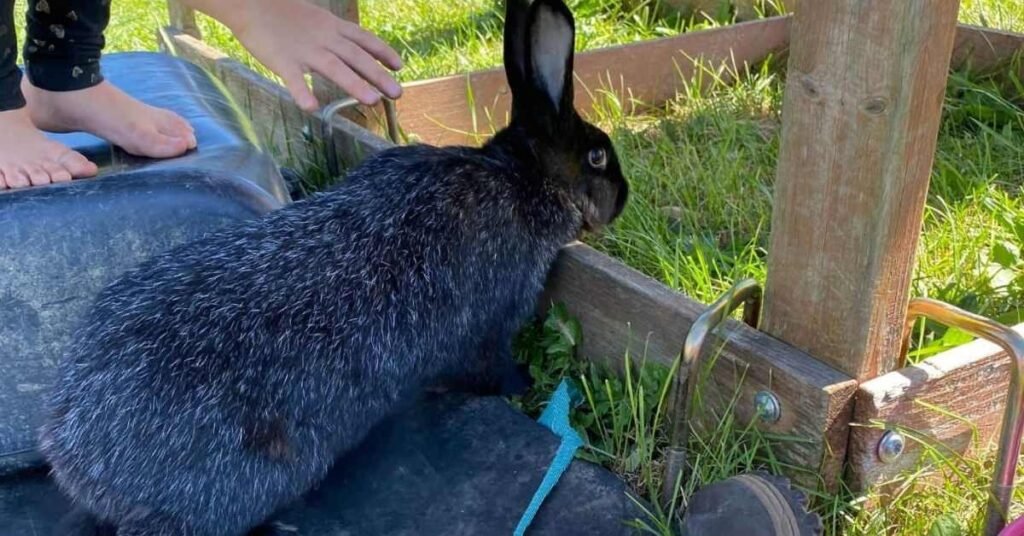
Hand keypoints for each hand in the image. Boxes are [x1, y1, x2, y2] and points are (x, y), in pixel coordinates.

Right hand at [210, 0, 403, 110]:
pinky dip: (302, 93)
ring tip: (371, 100)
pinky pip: (293, 79)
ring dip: (354, 84)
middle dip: (378, 75)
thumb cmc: (283, 15)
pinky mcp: (282, 60)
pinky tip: (312, 108)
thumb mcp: (317, 20)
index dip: (383, 52)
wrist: (250, 3)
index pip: (364, 39)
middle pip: (355, 57)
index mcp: (332, 27)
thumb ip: (335, 36)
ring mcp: (303, 50)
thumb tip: (355, 51)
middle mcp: (323, 38)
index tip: (399, 67)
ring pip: (333, 67)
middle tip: (397, 93)